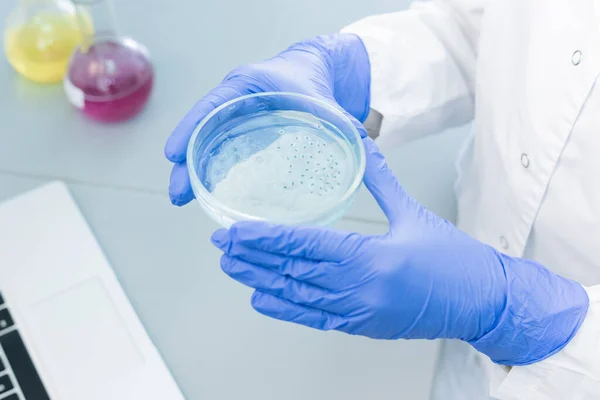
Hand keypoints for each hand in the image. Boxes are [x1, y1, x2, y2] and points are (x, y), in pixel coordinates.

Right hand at [164, 33, 369, 205]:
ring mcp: (237, 116)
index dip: (191, 129)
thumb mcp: (326, 102)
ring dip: (194, 168)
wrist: (319, 70)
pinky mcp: (244, 130)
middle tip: (178, 192)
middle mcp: (236, 101)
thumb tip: (363, 152)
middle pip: (203, 129)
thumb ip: (342, 124)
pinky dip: (211, 167)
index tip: (174, 154)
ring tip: (183, 198)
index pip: (212, 106)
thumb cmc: (316, 80)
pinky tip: (206, 192)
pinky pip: (222, 148)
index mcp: (248, 85)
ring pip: (208, 142)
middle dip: (187, 161)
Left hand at [211, 138, 588, 365]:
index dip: (266, 238)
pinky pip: (314, 317)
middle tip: (221, 243)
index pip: (306, 245)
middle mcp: (359, 288)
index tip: (236, 230)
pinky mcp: (360, 325)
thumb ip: (380, 178)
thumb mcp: (413, 213)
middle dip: (253, 257)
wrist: (481, 302)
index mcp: (372, 257)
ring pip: (297, 296)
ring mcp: (357, 311)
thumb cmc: (453, 259)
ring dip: (261, 281)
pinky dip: (285, 308)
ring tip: (232, 267)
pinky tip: (262, 298)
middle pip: (293, 271)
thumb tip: (361, 141)